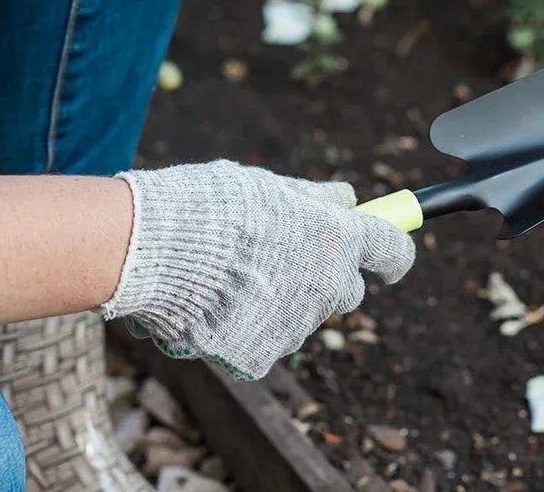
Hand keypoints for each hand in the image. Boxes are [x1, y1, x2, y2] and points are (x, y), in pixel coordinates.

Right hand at [101, 161, 414, 379]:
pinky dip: (246, 328)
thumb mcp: (268, 186)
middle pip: (346, 291)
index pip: (392, 251)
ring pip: (301, 316)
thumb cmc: (209, 206)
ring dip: (280, 301)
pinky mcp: (260, 358)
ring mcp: (294, 327)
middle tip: (282, 259)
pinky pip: (263, 342)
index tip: (388, 258)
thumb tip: (348, 199)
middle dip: (326, 277)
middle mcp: (326, 286)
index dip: (391, 254)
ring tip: (229, 274)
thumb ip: (314, 198)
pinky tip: (213, 304)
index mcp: (336, 239)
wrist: (150, 249)